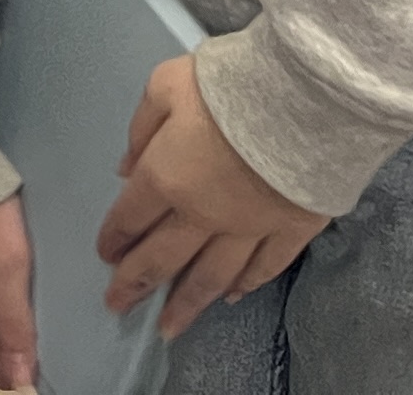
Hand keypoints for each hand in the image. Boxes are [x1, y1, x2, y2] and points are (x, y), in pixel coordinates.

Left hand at [101, 54, 326, 336]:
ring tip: (169, 328)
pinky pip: (265, 267)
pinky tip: (232, 297)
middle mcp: (203, 214)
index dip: (115, 237)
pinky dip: (247, 285)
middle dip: (136, 284)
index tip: (106, 255)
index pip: (131, 215)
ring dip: (187, 303)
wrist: (307, 99)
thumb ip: (142, 128)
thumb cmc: (229, 84)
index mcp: (166, 177)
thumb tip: (125, 167)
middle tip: (118, 307)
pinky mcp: (292, 230)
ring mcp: (250, 228)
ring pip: (211, 276)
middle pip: (163, 258)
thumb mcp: (166, 85)